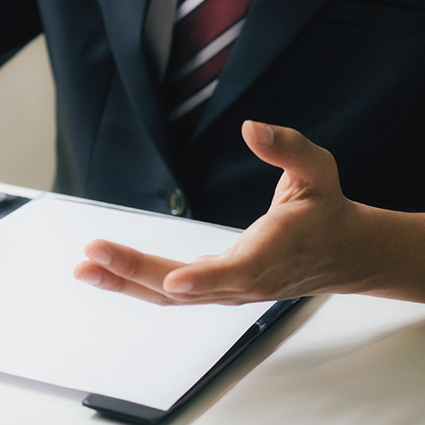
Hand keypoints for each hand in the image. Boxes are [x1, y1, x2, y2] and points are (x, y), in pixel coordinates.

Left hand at [73, 121, 367, 304]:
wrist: (342, 255)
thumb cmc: (326, 209)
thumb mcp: (319, 170)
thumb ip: (290, 149)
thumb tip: (252, 128)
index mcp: (276, 251)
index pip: (241, 270)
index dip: (208, 278)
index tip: (175, 281)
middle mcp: (248, 281)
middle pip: (186, 286)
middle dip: (136, 271)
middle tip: (92, 253)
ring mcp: (228, 292)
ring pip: (170, 296)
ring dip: (124, 282)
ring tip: (82, 268)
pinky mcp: (215, 291)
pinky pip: (168, 293)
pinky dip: (133, 284)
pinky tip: (100, 271)